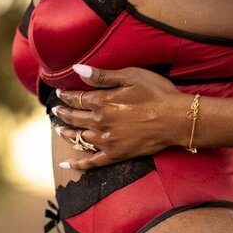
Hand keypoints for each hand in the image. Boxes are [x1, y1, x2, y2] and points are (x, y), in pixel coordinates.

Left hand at [52, 63, 187, 170]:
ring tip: (59, 129)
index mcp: (102, 102)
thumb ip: (102, 75)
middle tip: (55, 111)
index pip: (76, 98)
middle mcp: (100, 122)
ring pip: (79, 137)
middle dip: (63, 113)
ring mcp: (107, 141)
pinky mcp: (117, 154)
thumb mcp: (130, 76)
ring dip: (66, 132)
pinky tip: (66, 163)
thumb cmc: (157, 93)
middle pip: (74, 117)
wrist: (177, 119)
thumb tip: (76, 69)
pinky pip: (92, 162)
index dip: (66, 95)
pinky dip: (78, 164)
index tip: (60, 92)